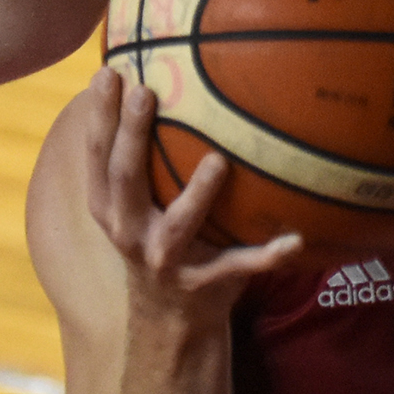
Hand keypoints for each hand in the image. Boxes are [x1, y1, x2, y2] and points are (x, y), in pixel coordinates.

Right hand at [86, 71, 301, 322]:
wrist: (168, 320)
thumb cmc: (158, 238)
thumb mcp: (136, 203)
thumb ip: (139, 156)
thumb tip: (153, 76)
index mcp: (110, 208)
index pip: (98, 156)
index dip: (99, 117)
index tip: (108, 73)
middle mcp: (129, 233)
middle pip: (125, 180)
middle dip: (132, 136)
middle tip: (146, 91)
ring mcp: (166, 261)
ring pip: (179, 225)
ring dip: (198, 194)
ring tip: (217, 160)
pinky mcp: (204, 284)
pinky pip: (239, 267)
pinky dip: (268, 256)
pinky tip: (295, 240)